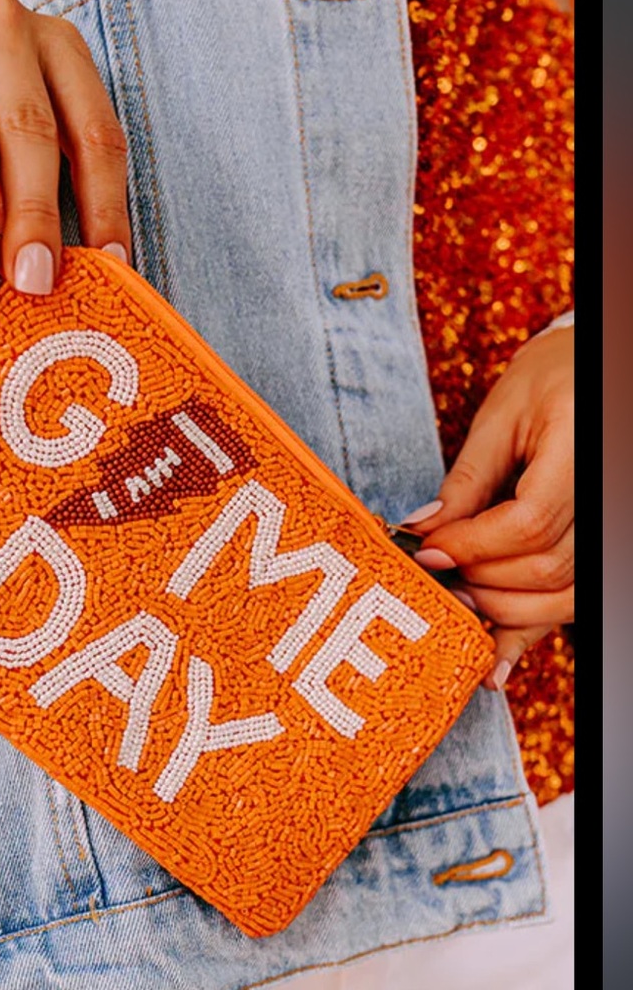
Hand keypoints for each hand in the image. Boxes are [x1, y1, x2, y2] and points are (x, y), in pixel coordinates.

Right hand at [0, 0, 130, 319]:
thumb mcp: (0, 185)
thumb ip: (31, 209)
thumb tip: (56, 273)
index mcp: (55, 53)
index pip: (95, 132)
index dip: (105, 205)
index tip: (108, 270)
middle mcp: (5, 25)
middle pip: (37, 133)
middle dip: (39, 220)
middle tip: (38, 286)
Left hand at [402, 326, 573, 689]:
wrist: (594, 369)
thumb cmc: (550, 379)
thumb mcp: (501, 418)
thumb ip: (466, 481)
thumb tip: (422, 531)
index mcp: (582, 452)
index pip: (526, 524)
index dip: (470, 546)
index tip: (426, 551)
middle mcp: (607, 496)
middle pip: (545, 568)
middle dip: (480, 582)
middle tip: (432, 579)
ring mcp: (611, 526)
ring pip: (564, 595)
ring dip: (503, 611)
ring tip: (456, 606)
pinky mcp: (601, 546)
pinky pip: (573, 598)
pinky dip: (531, 630)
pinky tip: (496, 662)